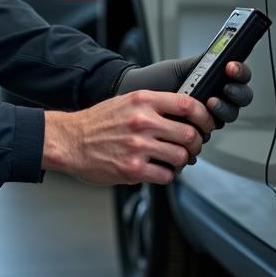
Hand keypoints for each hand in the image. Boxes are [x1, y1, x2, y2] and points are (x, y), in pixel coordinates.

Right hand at [41, 90, 213, 185]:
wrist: (70, 141)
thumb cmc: (97, 123)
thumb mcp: (126, 102)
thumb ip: (153, 105)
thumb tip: (183, 113)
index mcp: (142, 101)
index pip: (187, 104)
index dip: (203, 116)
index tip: (205, 123)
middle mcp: (142, 121)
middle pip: (189, 134)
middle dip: (196, 144)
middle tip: (192, 147)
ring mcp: (138, 146)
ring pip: (181, 156)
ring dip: (182, 161)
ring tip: (174, 160)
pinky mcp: (133, 168)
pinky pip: (166, 175)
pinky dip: (167, 175)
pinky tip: (159, 170)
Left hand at [116, 57, 253, 126]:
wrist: (137, 98)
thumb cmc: (157, 80)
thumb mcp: (179, 68)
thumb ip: (200, 63)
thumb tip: (219, 55)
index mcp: (214, 78)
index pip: (239, 75)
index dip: (240, 71)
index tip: (231, 67)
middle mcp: (216, 97)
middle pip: (241, 98)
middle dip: (237, 93)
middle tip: (226, 89)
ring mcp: (208, 115)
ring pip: (229, 116)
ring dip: (223, 110)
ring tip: (210, 103)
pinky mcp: (197, 131)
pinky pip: (210, 133)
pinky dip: (205, 129)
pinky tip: (198, 123)